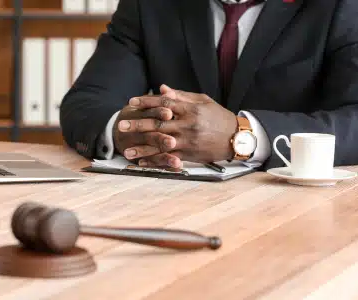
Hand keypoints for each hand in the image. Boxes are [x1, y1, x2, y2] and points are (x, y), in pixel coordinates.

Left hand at [119, 85, 237, 167]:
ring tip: (126, 151)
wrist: (236, 137)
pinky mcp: (189, 155)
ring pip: (161, 144)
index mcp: (190, 109)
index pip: (164, 103)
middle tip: (121, 126)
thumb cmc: (218, 117)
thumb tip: (162, 89)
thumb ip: (181, 96)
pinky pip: (168, 158)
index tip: (131, 102)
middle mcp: (187, 125)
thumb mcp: (203, 101)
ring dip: (142, 148)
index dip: (146, 102)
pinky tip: (142, 163)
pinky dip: (155, 161)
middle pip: (158, 123)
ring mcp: (187, 141)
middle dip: (138, 125)